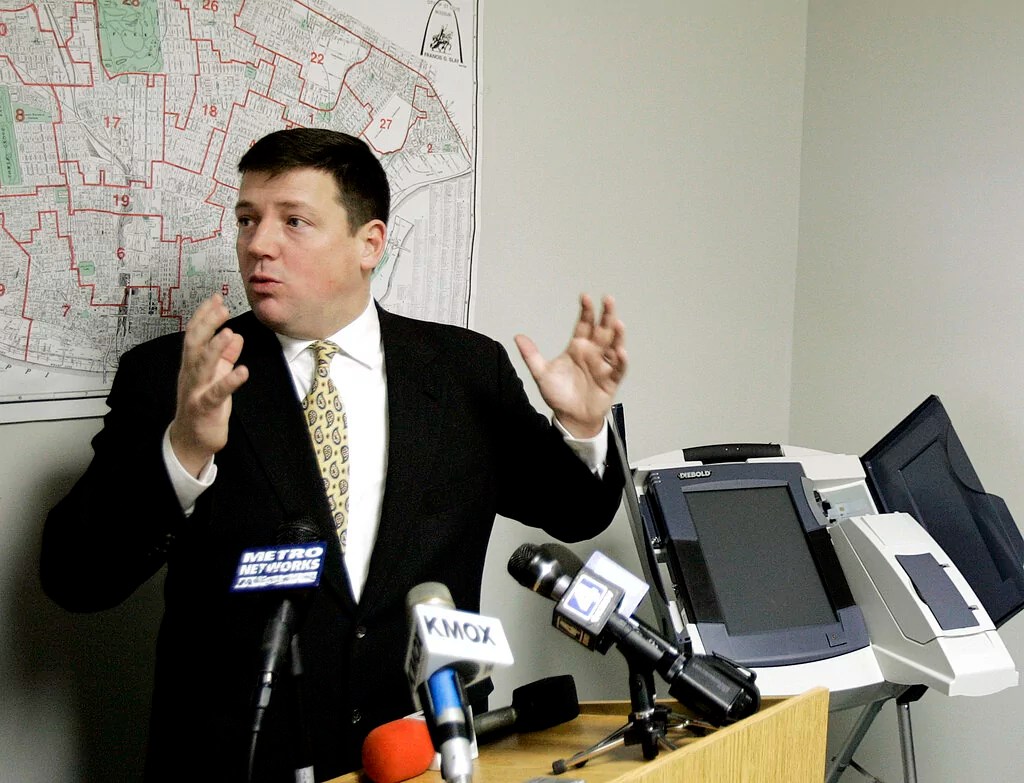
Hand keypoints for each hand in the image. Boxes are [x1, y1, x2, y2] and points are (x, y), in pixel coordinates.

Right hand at [168, 294, 248, 476]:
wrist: (190, 441)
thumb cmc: (203, 406)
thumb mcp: (216, 377)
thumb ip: (225, 357)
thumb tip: (236, 335)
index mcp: (192, 364)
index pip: (195, 334)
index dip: (204, 316)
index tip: (216, 298)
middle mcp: (190, 374)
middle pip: (195, 343)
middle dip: (207, 324)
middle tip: (222, 307)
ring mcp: (195, 391)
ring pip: (202, 366)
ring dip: (215, 348)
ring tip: (229, 332)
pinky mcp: (204, 408)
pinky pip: (216, 393)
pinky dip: (229, 382)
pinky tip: (243, 371)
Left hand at [514, 294, 626, 438]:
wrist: (570, 418)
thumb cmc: (559, 394)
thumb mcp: (541, 374)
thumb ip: (531, 355)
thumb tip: (518, 337)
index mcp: (578, 347)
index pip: (584, 325)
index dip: (586, 311)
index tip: (585, 297)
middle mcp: (593, 353)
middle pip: (602, 330)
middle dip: (606, 315)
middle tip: (608, 299)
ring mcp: (603, 365)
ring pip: (613, 345)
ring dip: (617, 334)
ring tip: (617, 322)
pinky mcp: (611, 380)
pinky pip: (618, 368)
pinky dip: (621, 360)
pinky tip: (620, 351)